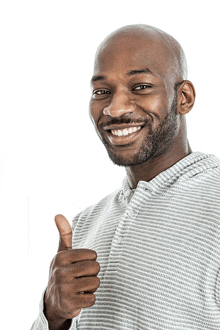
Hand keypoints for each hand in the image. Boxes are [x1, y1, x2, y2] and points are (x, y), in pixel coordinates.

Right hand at [44, 214, 99, 329]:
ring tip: (80, 287)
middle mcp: (60, 272)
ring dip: (91, 287)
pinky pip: (92, 299)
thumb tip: (58, 214)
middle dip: (92, 274)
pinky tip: (79, 297)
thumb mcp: (63, 252)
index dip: (90, 261)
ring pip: (96, 283)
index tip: (79, 265)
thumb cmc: (63, 271)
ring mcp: (64, 288)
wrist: (53, 300)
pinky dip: (89, 299)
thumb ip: (64, 234)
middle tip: (81, 277)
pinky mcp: (69, 303)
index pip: (93, 255)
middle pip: (96, 268)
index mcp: (61, 257)